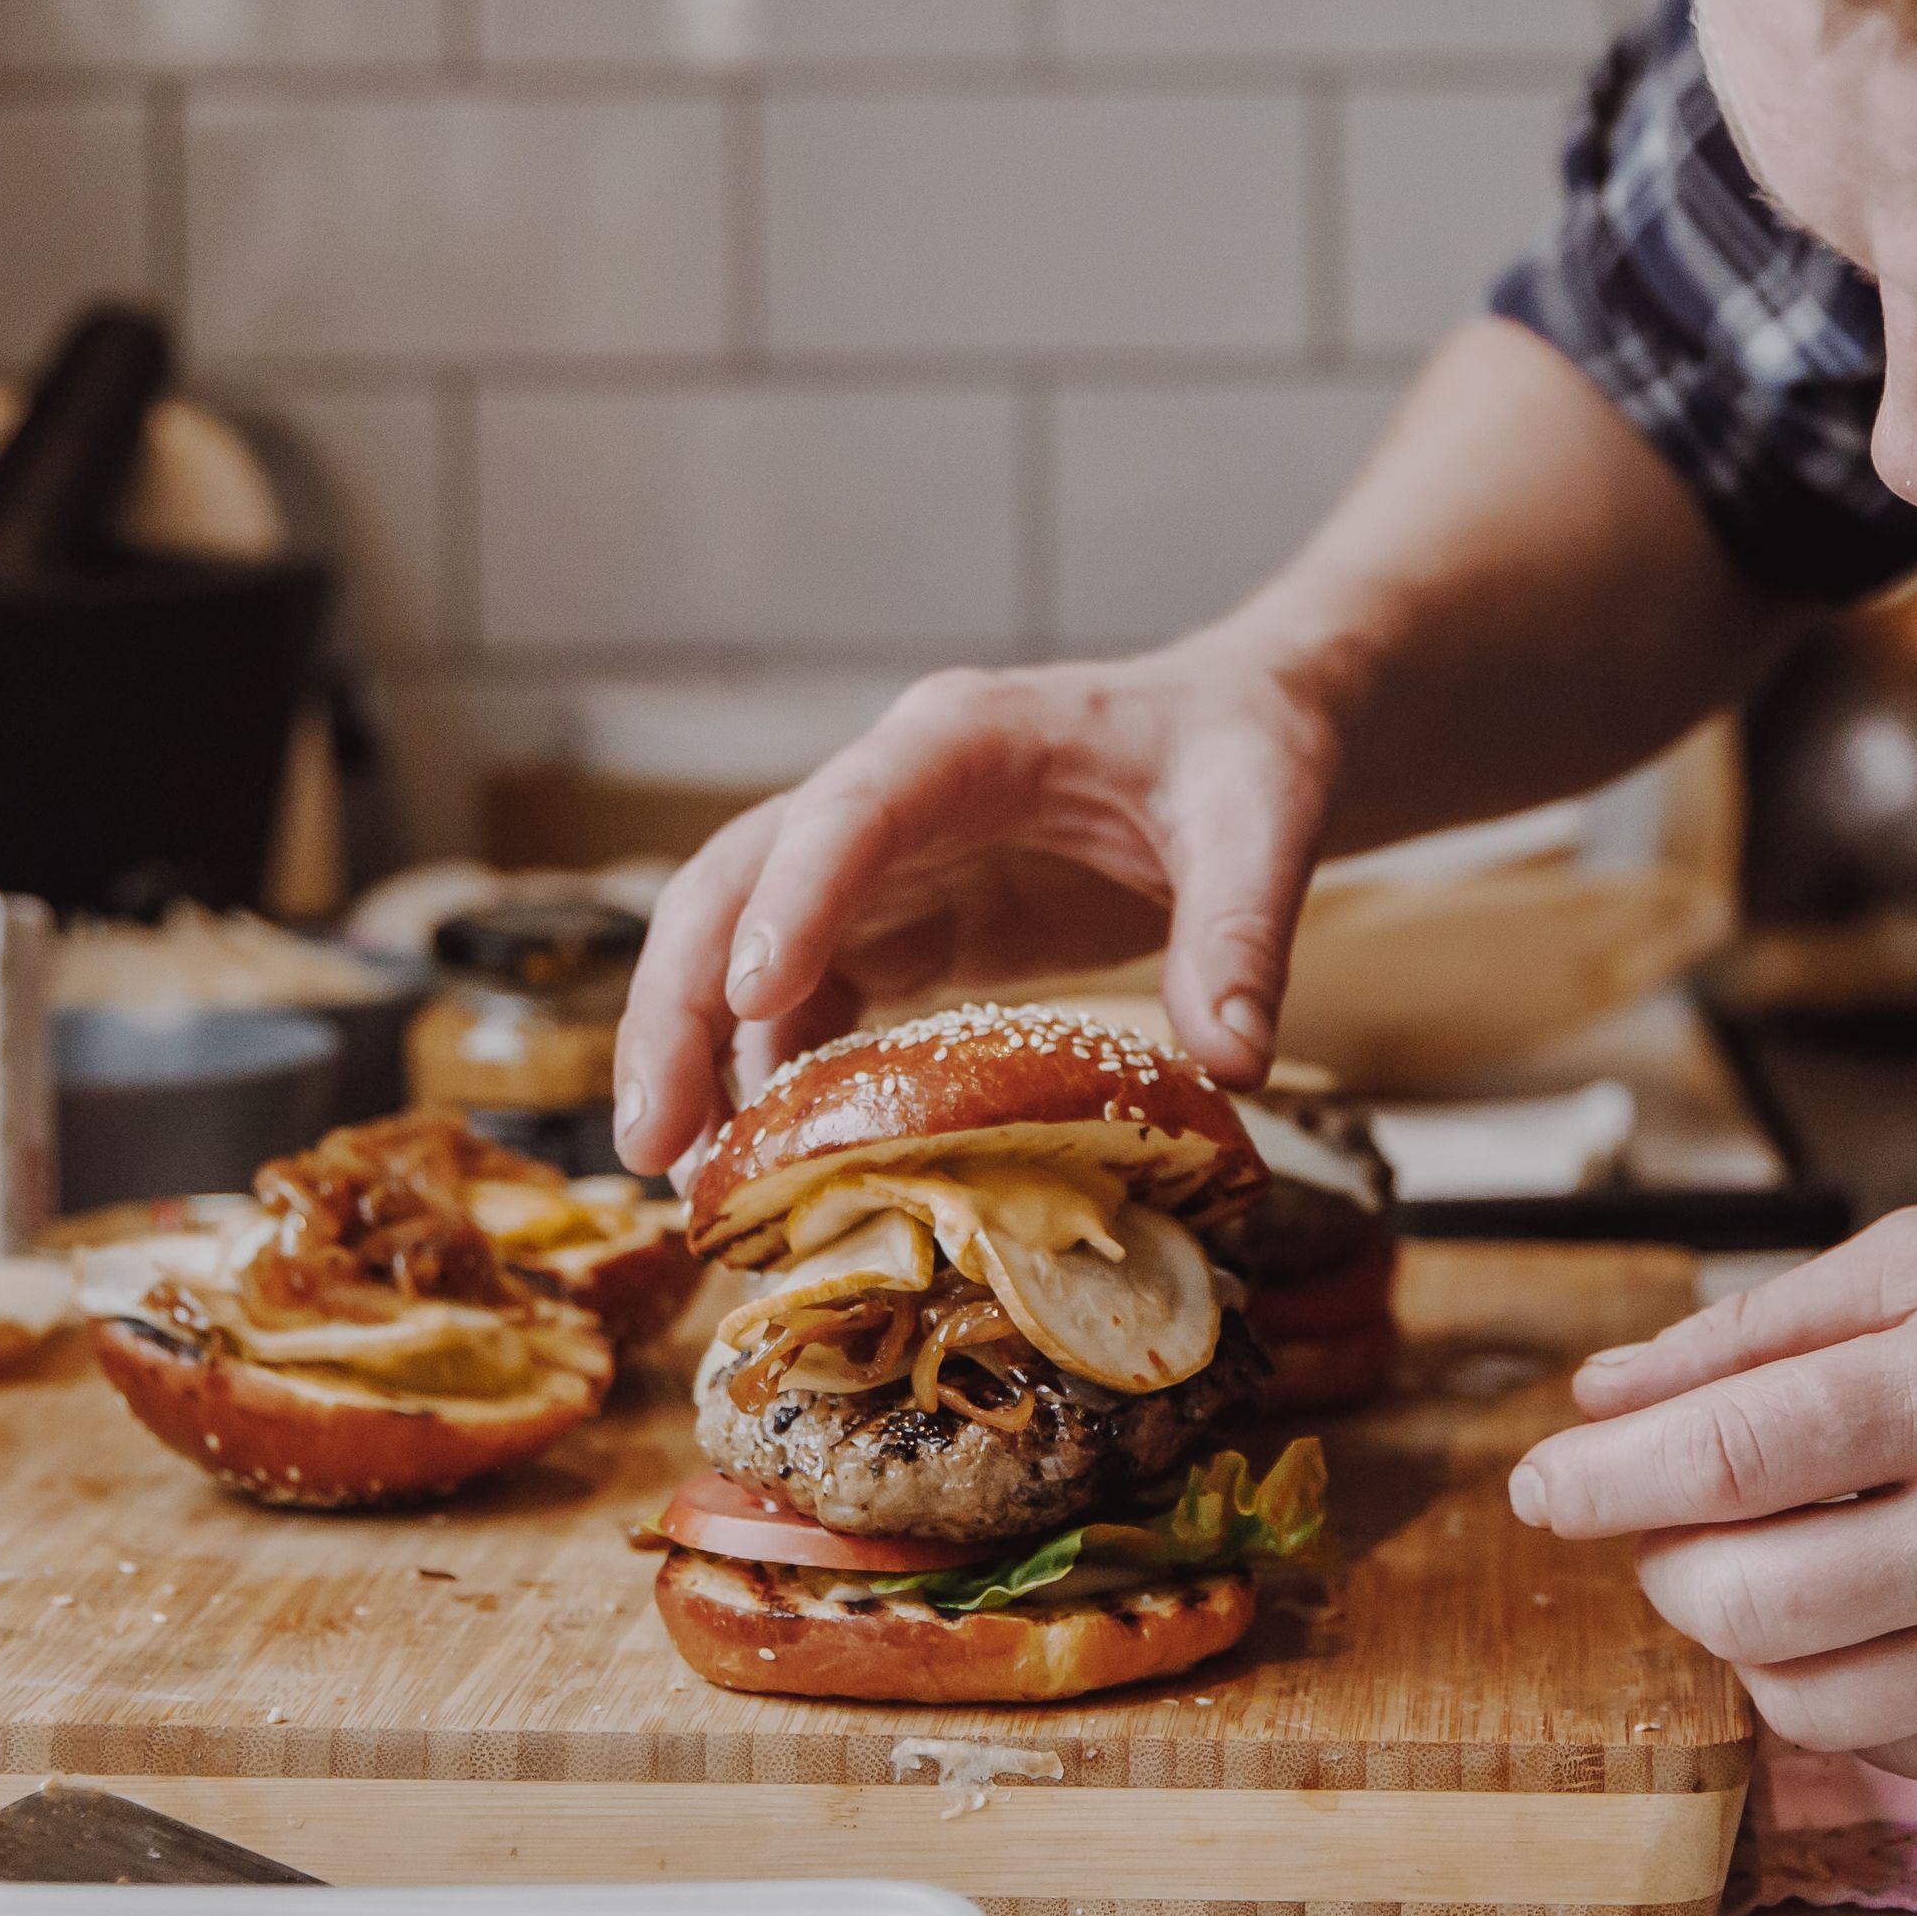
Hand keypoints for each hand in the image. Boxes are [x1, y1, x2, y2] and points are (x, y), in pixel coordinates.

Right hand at [613, 645, 1342, 1175]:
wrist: (1241, 737)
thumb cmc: (1242, 753)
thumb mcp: (1264, 820)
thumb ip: (1244, 930)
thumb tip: (1236, 1061)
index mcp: (966, 741)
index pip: (851, 809)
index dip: (795, 899)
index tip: (753, 998)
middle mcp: (893, 794)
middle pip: (739, 880)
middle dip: (681, 1001)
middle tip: (652, 1135)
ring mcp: (882, 866)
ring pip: (741, 945)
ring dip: (697, 1054)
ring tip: (676, 1177)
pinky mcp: (899, 930)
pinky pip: (804, 1002)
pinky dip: (767, 1078)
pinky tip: (757, 1168)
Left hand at [1507, 1203, 1916, 1784]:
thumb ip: (1763, 1325)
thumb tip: (1604, 1393)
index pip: (1726, 1459)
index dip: (1601, 1481)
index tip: (1542, 1486)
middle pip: (1743, 1601)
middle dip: (1663, 1564)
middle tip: (1668, 1520)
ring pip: (1800, 1698)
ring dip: (1741, 1634)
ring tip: (1773, 1558)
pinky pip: (1892, 1744)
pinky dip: (1841, 1684)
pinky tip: (1874, 1607)